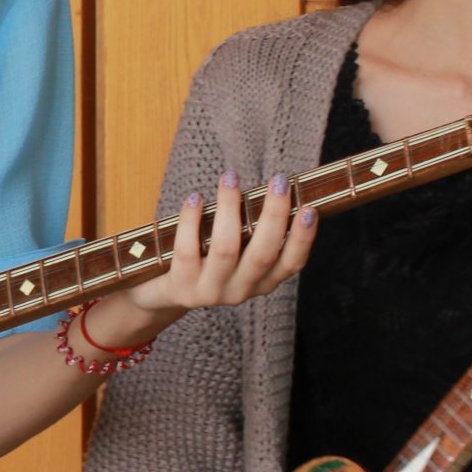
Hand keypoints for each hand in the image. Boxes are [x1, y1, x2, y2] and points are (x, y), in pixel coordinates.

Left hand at [120, 169, 318, 325]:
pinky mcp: (182, 286)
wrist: (162, 294)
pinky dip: (192, 220)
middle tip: (279, 181)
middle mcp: (241, 290)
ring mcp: (211, 291)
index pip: (291, 264)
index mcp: (262, 282)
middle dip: (273, 215)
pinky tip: (196, 197)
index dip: (302, 239)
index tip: (309, 209)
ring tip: (230, 178)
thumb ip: (253, 230)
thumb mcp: (236, 252)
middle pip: (263, 253)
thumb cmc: (205, 260)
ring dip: (230, 209)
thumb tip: (274, 188)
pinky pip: (188, 249)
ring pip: (226, 249)